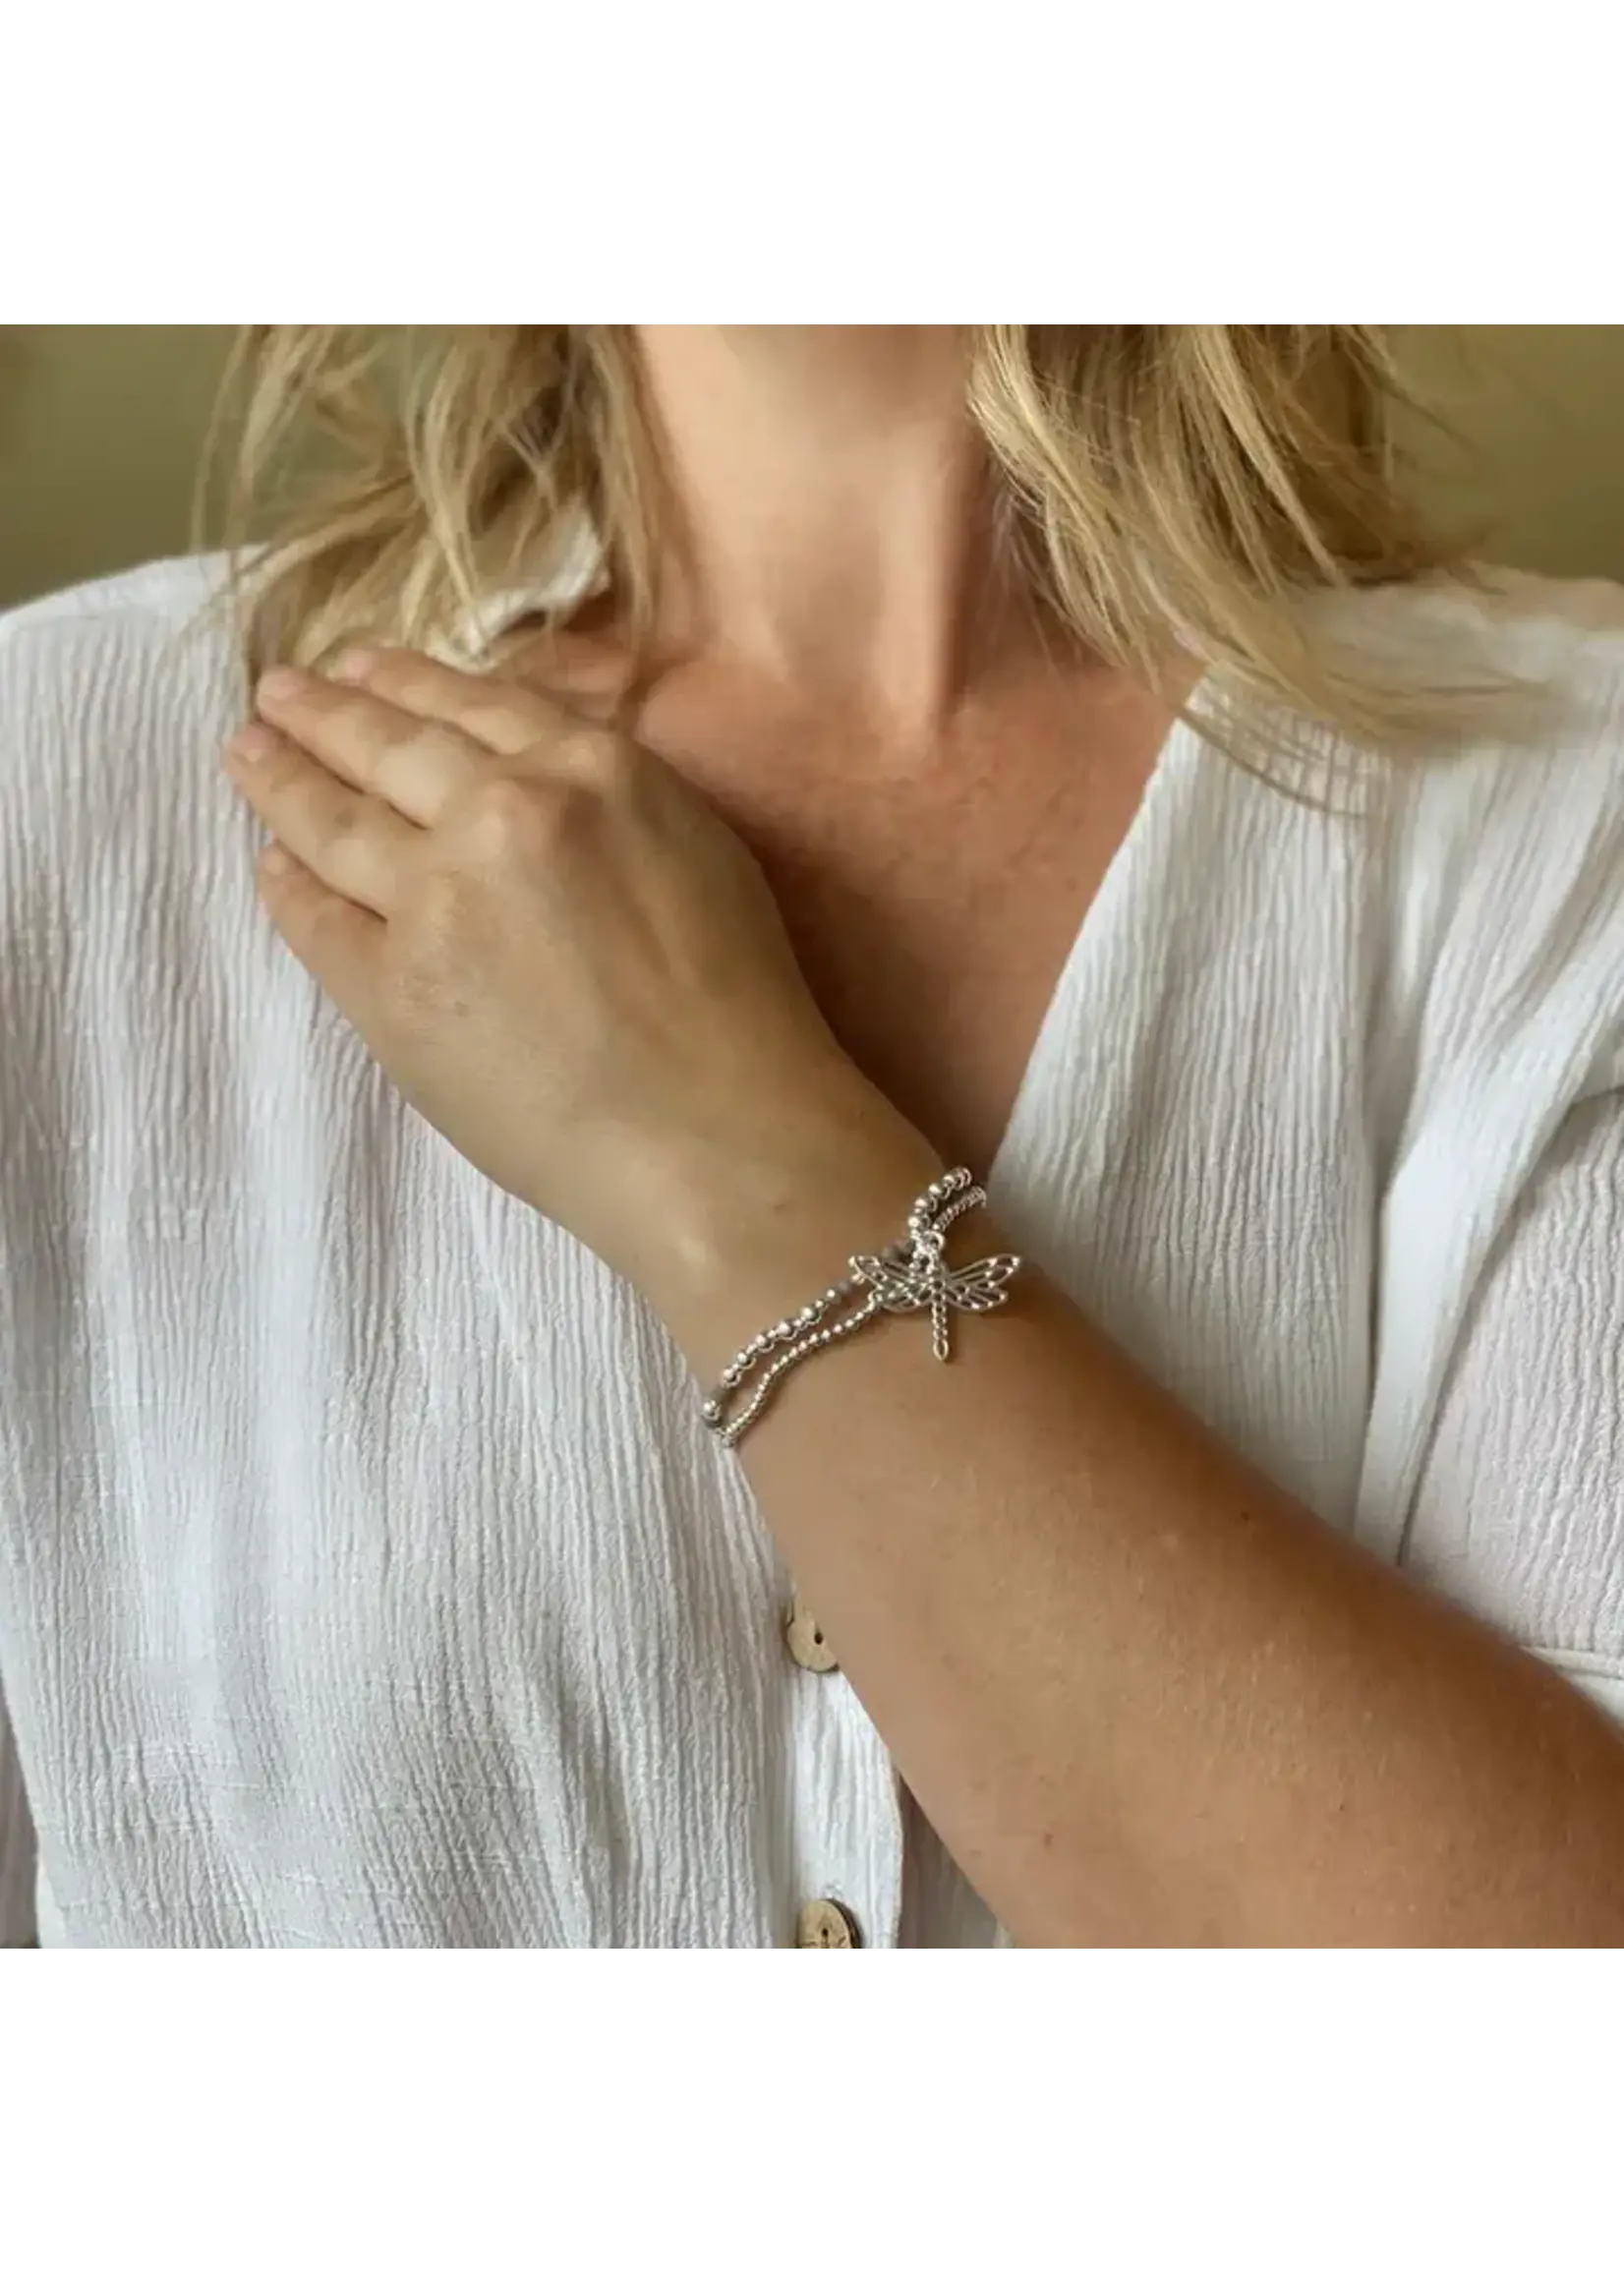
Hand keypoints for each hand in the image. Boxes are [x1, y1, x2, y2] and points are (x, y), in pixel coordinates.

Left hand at [224, 648, 929, 1300]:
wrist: (713, 1130)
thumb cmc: (738, 1006)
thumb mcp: (695, 847)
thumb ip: (607, 797)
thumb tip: (532, 779)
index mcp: (590, 768)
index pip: (470, 705)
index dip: (404, 682)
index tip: (358, 666)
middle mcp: (500, 811)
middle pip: (386, 746)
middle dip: (323, 713)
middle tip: (274, 695)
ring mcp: (434, 897)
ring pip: (333, 821)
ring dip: (281, 782)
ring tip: (246, 757)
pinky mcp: (390, 985)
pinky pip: (317, 920)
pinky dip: (287, 888)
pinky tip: (272, 869)